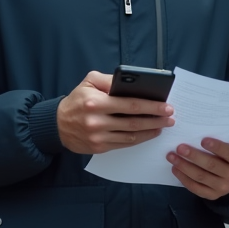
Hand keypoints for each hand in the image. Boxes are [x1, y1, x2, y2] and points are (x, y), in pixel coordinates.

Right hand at [57, 71, 174, 154]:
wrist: (57, 125)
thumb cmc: (77, 101)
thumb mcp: (88, 82)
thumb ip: (108, 80)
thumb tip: (132, 82)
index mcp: (96, 102)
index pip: (129, 104)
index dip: (150, 106)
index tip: (166, 106)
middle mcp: (97, 121)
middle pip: (133, 122)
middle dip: (155, 120)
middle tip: (170, 117)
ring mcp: (98, 136)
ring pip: (131, 136)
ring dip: (150, 131)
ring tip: (163, 125)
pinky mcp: (99, 148)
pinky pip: (124, 144)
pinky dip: (139, 139)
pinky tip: (148, 133)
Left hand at [167, 138, 228, 200]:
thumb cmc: (224, 156)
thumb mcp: (227, 147)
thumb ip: (217, 142)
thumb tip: (194, 133)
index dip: (217, 147)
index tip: (203, 140)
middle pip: (212, 165)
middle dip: (194, 156)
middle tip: (179, 148)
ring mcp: (223, 188)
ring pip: (201, 176)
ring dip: (184, 166)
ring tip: (172, 157)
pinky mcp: (212, 195)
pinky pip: (196, 188)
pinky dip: (184, 178)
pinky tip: (175, 169)